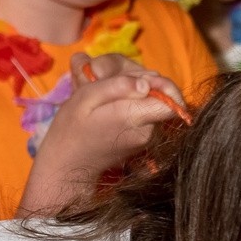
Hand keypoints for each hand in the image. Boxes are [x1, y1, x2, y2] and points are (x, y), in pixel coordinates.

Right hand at [22, 52, 184, 212]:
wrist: (68, 162)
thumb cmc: (71, 128)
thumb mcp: (86, 97)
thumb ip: (117, 86)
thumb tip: (146, 83)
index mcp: (134, 119)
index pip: (172, 102)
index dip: (162, 84)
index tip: (140, 78)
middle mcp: (147, 130)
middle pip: (160, 96)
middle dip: (141, 80)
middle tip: (110, 79)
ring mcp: (146, 137)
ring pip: (151, 102)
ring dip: (132, 90)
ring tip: (104, 91)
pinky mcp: (141, 138)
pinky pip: (143, 112)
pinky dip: (129, 102)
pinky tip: (108, 103)